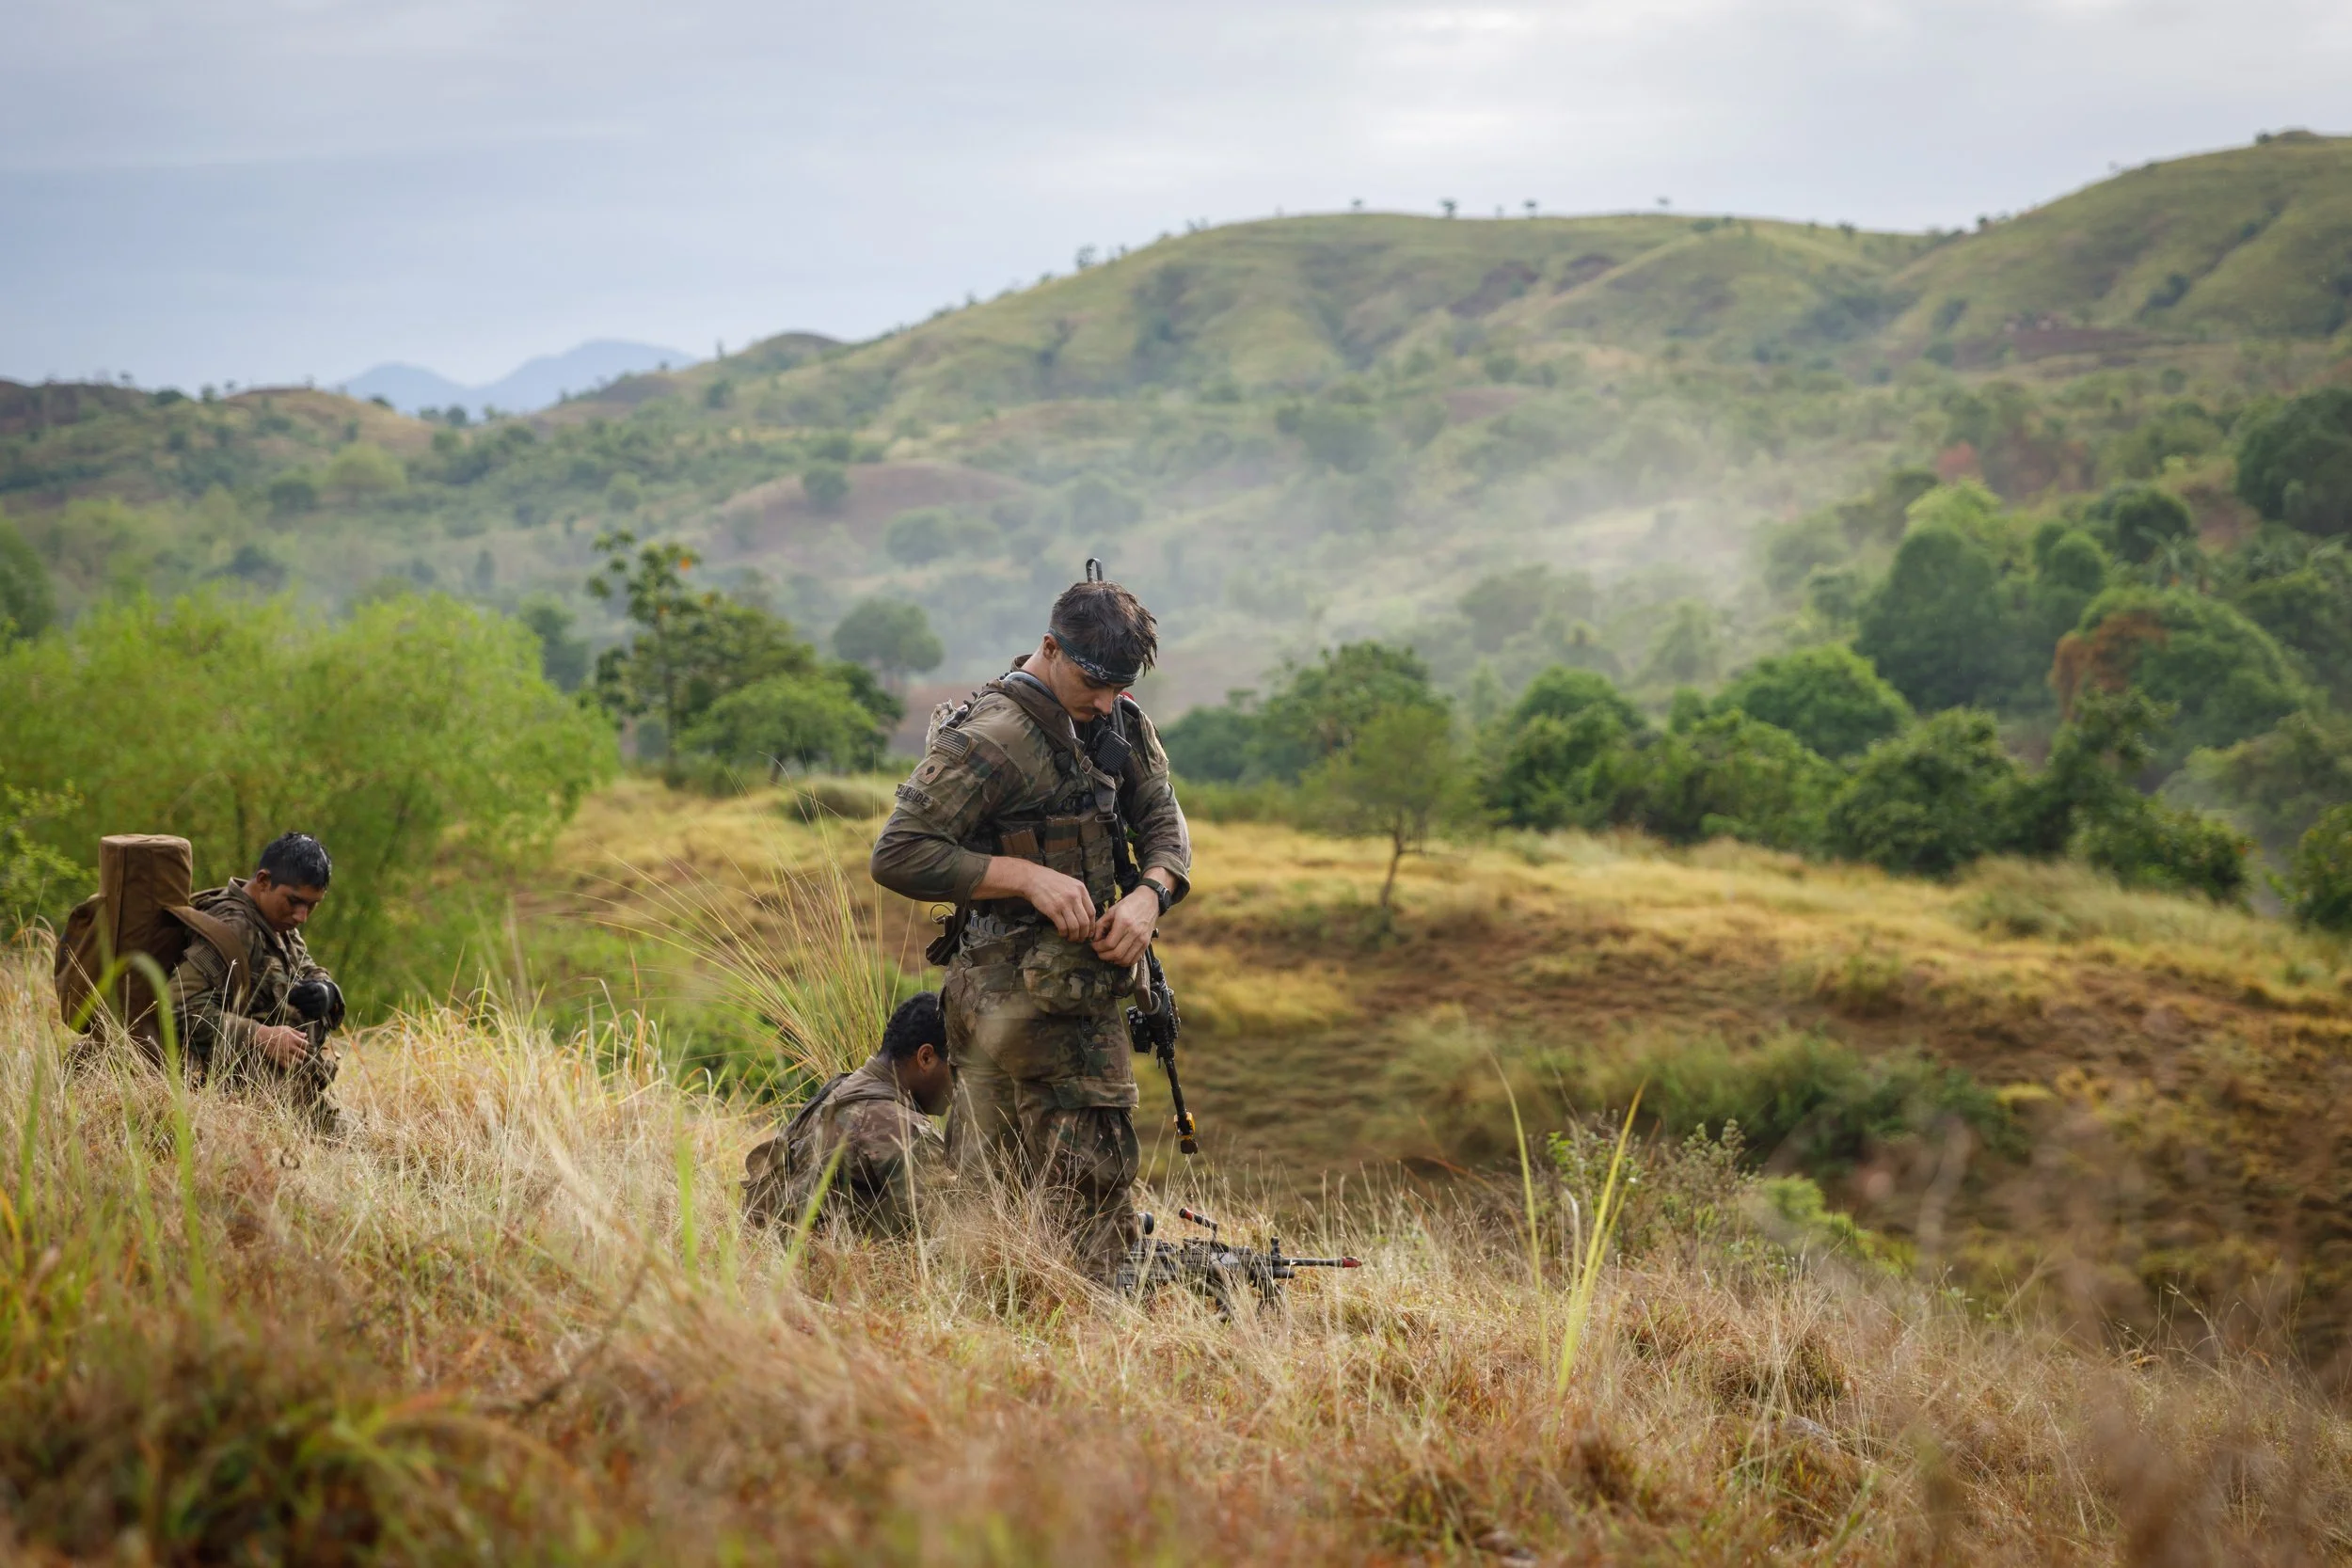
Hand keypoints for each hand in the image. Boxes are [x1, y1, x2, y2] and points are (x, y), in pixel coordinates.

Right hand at [255, 1024, 308, 1067]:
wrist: (262, 1036)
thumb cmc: (275, 1031)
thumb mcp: (287, 1029)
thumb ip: (297, 1033)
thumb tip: (305, 1035)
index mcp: (293, 1039)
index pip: (305, 1044)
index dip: (305, 1045)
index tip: (303, 1045)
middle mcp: (290, 1047)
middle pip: (303, 1054)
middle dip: (303, 1054)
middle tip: (301, 1053)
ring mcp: (284, 1053)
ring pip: (297, 1061)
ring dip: (298, 1061)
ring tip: (298, 1060)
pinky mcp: (278, 1058)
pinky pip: (287, 1065)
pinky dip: (290, 1065)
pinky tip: (290, 1063)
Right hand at [975, 856, 1097, 941]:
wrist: (1033, 879)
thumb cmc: (1051, 881)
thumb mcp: (1070, 884)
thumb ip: (1079, 896)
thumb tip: (1085, 914)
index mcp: (1081, 890)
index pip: (1092, 912)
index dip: (1092, 925)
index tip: (1089, 932)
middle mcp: (1075, 897)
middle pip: (1085, 921)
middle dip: (1084, 934)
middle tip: (1080, 939)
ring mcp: (1064, 904)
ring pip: (1075, 926)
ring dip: (1074, 936)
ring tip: (1071, 938)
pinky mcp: (1053, 910)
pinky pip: (1063, 927)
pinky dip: (1064, 933)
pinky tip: (1062, 934)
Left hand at [1090, 885, 1158, 967]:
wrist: (1148, 901)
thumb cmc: (1129, 904)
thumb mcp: (1111, 911)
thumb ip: (1100, 925)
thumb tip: (1095, 939)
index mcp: (1124, 922)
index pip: (1109, 943)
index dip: (1098, 947)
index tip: (1094, 945)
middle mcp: (1134, 932)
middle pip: (1116, 954)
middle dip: (1104, 955)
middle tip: (1099, 952)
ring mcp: (1142, 939)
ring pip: (1125, 959)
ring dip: (1113, 960)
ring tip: (1108, 954)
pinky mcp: (1146, 943)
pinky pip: (1134, 959)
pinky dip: (1124, 962)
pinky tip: (1118, 957)